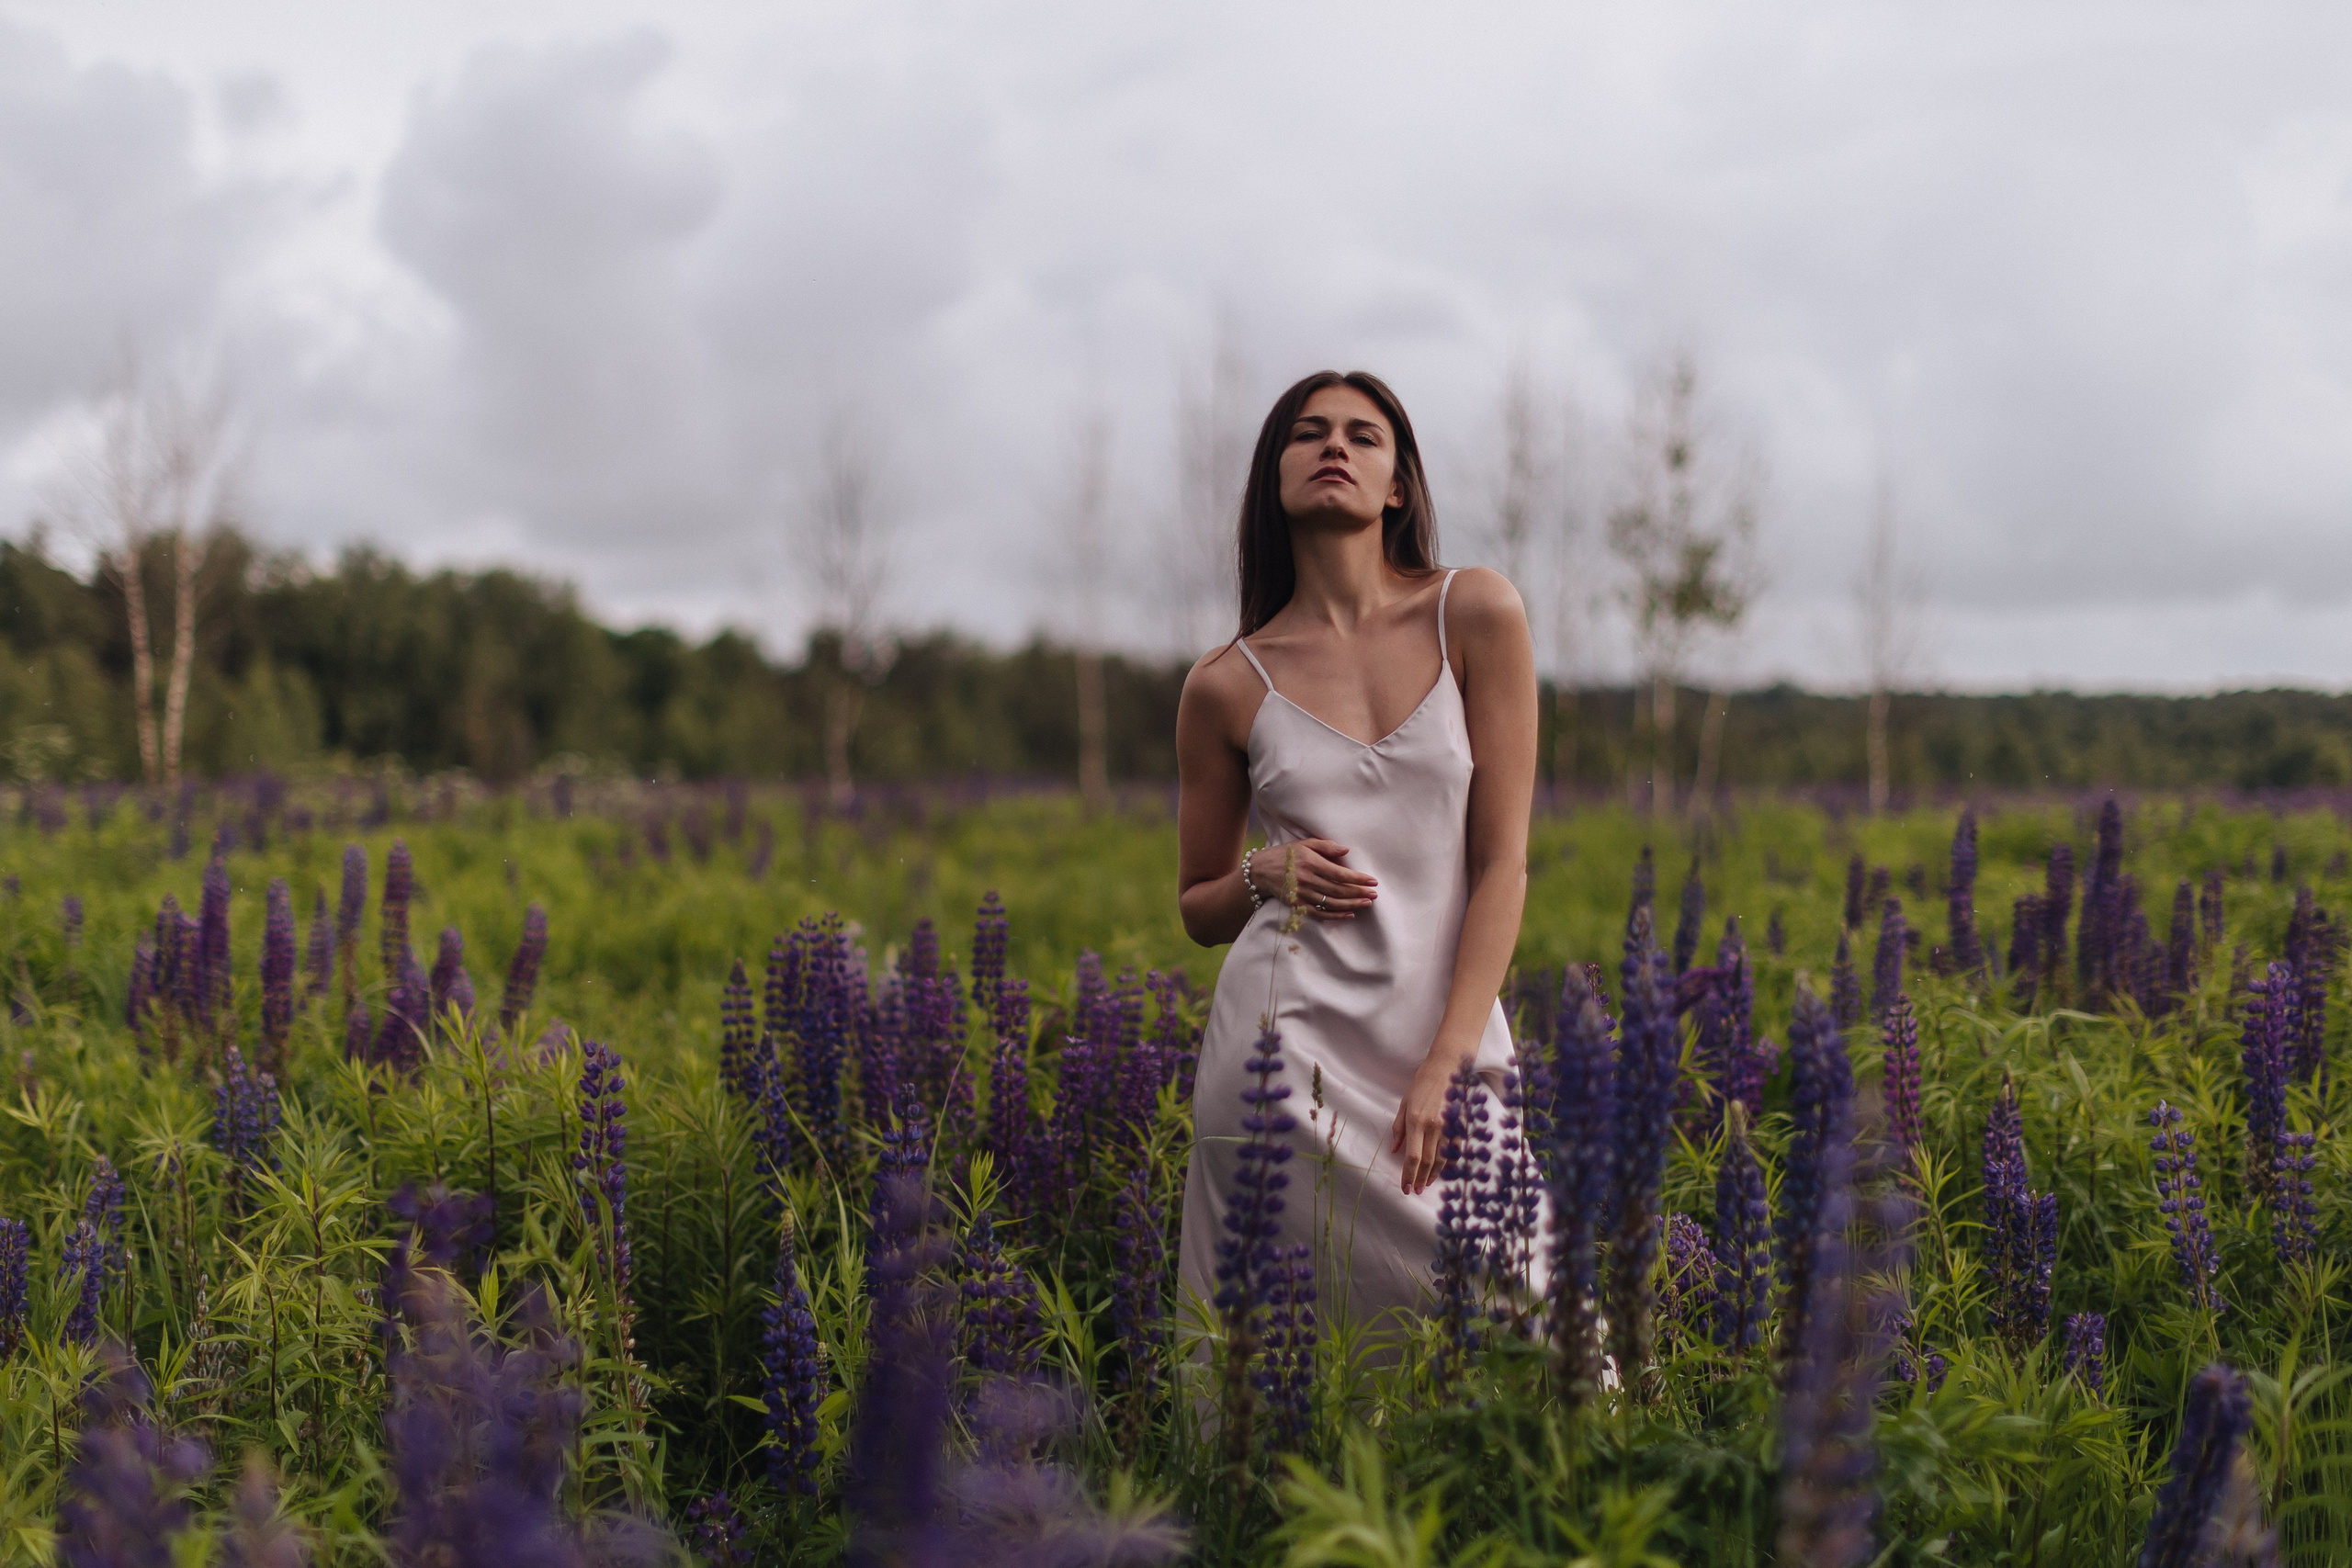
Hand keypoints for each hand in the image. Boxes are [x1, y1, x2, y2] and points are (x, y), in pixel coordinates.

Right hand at [1248, 838, 1377, 919]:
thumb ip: (1326, 846)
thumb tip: (1347, 850)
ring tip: (1367, 903)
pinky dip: (1336, 915)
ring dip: (1352, 904)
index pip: (1340, 874)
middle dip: (1359, 893)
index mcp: (1311, 863)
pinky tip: (1349, 914)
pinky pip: (1320, 913)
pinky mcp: (1298, 905)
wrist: (1261, 870)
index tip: (1372, 881)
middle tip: (1374, 894)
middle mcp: (1307, 880)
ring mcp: (1303, 894)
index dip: (1358, 878)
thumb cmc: (1286, 854)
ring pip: (1332, 903)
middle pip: (1338, 890)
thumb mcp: (1304, 844)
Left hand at [1388, 1053, 1466, 1194]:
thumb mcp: (1405, 1103)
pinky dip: (1446, 1163)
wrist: (1447, 1067)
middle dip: (1419, 1178)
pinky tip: (1440, 1170)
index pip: (1412, 1156)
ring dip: (1432, 1175)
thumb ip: (1399, 1128)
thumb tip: (1394, 1150)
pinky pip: (1453, 1150)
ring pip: (1441, 1159)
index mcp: (1416, 1121)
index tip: (1404, 1187)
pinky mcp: (1459, 1125)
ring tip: (1425, 1184)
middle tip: (1414, 1190)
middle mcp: (1433, 1126)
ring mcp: (1448, 1126)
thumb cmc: (1422, 1083)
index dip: (1408, 1174)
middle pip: (1427, 1161)